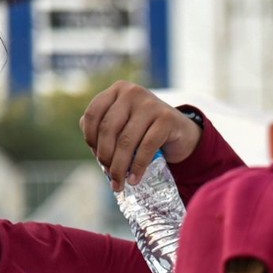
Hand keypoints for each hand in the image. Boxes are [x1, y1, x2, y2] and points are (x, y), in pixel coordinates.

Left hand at [81, 81, 202, 190]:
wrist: (181, 133)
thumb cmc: (146, 130)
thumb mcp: (124, 124)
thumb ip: (104, 130)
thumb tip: (96, 151)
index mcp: (117, 90)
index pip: (93, 114)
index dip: (90, 138)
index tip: (97, 158)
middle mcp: (132, 92)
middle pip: (108, 129)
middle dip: (106, 156)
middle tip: (110, 175)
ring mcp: (150, 104)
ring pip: (126, 141)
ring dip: (120, 166)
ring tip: (120, 182)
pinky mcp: (167, 118)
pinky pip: (146, 147)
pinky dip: (138, 167)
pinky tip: (134, 179)